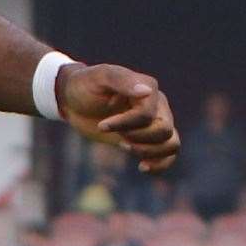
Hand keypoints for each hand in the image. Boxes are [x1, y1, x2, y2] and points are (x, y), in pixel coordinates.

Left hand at [58, 63, 179, 172]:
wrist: (73, 101)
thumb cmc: (85, 85)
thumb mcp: (98, 77)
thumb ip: (122, 80)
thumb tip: (147, 91)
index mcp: (148, 88)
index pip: (148, 114)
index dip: (125, 123)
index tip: (102, 125)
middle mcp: (157, 106)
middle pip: (164, 130)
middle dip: (137, 137)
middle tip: (116, 134)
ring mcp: (155, 123)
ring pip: (171, 144)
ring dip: (148, 151)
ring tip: (123, 145)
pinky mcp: (147, 139)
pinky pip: (169, 154)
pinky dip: (161, 164)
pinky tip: (142, 167)